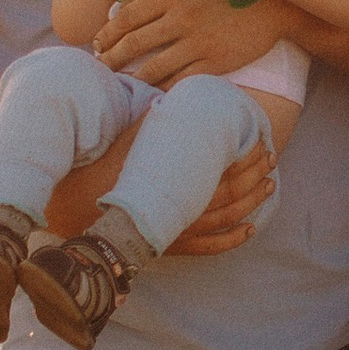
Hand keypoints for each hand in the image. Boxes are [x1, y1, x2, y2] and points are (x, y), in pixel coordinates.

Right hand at [45, 130, 275, 248]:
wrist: (78, 215)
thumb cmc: (101, 175)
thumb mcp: (126, 144)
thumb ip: (150, 125)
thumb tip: (165, 102)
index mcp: (180, 180)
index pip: (225, 166)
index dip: (246, 155)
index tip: (259, 142)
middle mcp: (187, 208)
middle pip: (233, 191)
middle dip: (256, 173)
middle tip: (270, 158)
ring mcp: (183, 231)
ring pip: (229, 218)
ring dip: (253, 201)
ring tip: (269, 186)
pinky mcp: (176, 247)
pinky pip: (213, 247)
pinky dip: (234, 239)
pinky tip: (250, 229)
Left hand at [95, 0, 283, 86]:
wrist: (271, 2)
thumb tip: (121, 6)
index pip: (127, 17)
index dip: (107, 33)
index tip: (96, 43)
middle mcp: (181, 18)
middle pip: (133, 44)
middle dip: (111, 58)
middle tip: (100, 66)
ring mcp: (198, 43)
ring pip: (152, 68)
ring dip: (132, 78)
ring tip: (121, 83)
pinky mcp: (214, 63)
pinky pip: (179, 81)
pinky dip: (161, 89)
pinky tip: (151, 92)